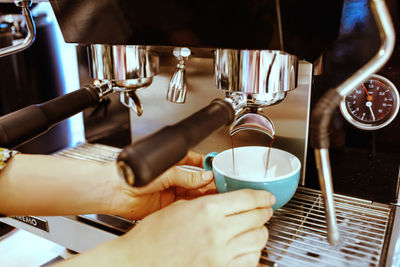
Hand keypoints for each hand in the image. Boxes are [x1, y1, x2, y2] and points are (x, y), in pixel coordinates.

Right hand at [58, 189, 274, 266]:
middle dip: (264, 212)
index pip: (247, 199)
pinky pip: (249, 261)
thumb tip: (230, 200)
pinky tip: (245, 247)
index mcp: (206, 210)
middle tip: (263, 210)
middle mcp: (217, 233)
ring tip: (255, 228)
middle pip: (257, 218)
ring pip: (258, 240)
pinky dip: (252, 252)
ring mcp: (220, 255)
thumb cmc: (153, 235)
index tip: (266, 197)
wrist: (138, 261)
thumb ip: (208, 203)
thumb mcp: (180, 207)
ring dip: (260, 232)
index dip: (262, 196)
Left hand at [111, 151, 215, 219]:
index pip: (195, 162)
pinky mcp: (167, 206)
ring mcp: (170, 192)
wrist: (116, 191)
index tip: (218, 168)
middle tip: (221, 184)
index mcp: (173, 163)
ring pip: (192, 194)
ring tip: (215, 194)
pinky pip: (184, 206)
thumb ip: (187, 176)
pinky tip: (202, 204)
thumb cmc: (133, 174)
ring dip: (203, 194)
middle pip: (196, 180)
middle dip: (208, 182)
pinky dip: (194, 205)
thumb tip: (205, 176)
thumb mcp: (166, 172)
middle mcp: (173, 178)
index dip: (207, 165)